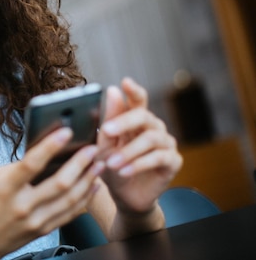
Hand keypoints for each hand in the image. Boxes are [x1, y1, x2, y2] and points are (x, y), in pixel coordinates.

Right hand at [0, 127, 104, 259]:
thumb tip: (42, 151)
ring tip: (98, 164)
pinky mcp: (44, 230)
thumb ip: (16, 166)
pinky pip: (71, 213)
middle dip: (80, 163)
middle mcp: (22, 206)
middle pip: (59, 183)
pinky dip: (85, 198)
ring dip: (88, 179)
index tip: (66, 132)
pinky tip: (92, 185)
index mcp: (6, 189)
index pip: (31, 164)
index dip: (50, 146)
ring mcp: (35, 221)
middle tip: (92, 149)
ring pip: (70, 199)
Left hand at [96, 78, 182, 214]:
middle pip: (143, 116)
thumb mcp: (105, 144)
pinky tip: (124, 171)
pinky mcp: (173, 161)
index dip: (133, 90)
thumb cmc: (112, 166)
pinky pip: (159, 158)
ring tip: (111, 163)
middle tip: (107, 131)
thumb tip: (112, 90)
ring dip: (128, 151)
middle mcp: (154, 127)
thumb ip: (109, 120)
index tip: (125, 82)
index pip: (138, 99)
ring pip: (150, 139)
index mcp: (137, 120)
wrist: (124, 196)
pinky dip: (139, 164)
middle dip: (124, 122)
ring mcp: (166, 143)